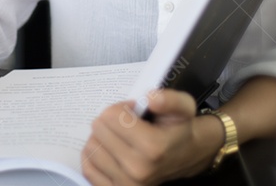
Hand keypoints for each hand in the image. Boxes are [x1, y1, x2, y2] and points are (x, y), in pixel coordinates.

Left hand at [80, 89, 220, 185]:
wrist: (187, 155)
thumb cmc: (180, 128)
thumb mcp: (184, 106)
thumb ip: (170, 99)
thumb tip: (151, 99)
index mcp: (153, 147)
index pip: (111, 116)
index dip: (121, 107)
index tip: (133, 111)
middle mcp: (138, 169)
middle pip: (99, 129)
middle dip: (110, 120)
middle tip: (126, 124)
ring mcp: (125, 184)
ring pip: (91, 147)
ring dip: (102, 137)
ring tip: (120, 137)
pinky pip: (88, 167)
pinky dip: (94, 156)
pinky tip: (109, 150)